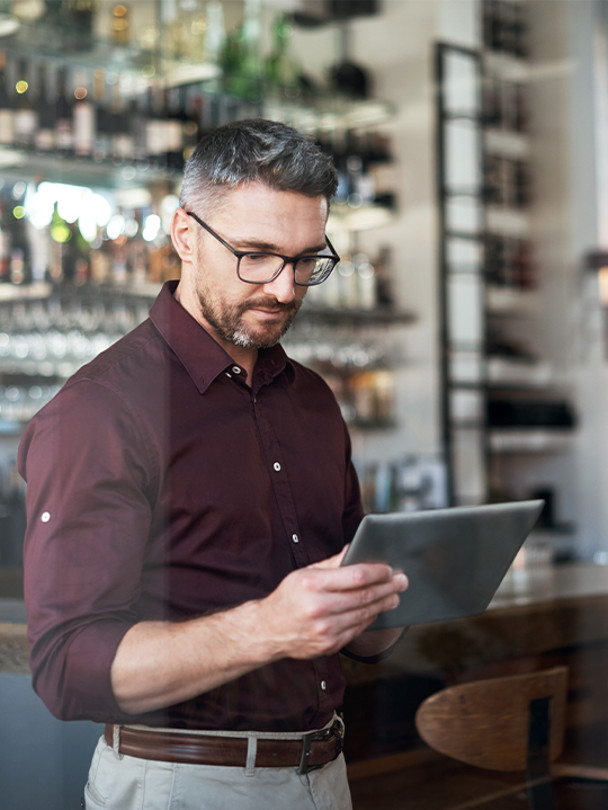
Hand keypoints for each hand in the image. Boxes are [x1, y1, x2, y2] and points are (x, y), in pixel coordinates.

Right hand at [258, 547, 408, 660]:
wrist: (267, 631)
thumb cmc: (288, 598)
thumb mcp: (304, 573)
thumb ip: (331, 563)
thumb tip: (354, 548)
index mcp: (313, 585)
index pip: (355, 576)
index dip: (377, 572)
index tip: (389, 569)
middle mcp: (319, 608)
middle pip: (364, 596)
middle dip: (387, 588)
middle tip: (402, 581)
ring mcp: (325, 630)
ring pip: (364, 615)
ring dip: (383, 604)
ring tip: (394, 596)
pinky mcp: (329, 645)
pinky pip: (357, 629)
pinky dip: (370, 619)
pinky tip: (377, 611)